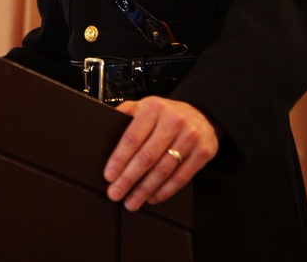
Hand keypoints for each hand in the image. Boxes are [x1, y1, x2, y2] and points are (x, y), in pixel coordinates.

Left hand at [103, 96, 218, 210]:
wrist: (202, 113)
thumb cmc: (167, 113)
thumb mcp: (144, 105)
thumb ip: (126, 115)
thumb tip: (103, 132)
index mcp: (154, 108)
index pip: (132, 138)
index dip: (119, 159)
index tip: (109, 175)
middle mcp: (173, 121)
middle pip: (147, 157)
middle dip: (128, 179)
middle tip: (116, 193)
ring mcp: (190, 137)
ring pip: (163, 170)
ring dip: (145, 189)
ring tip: (132, 201)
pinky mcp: (203, 153)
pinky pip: (181, 177)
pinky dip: (165, 190)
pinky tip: (152, 196)